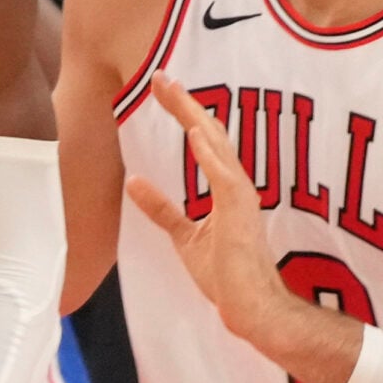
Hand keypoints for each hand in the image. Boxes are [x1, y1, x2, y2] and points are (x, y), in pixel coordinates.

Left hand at [124, 75, 294, 356]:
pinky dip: (208, 152)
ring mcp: (240, 193)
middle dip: (184, 104)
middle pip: (208, 133)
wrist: (248, 305)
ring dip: (192, 116)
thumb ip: (162, 207)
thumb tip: (133, 182)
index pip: (203, 141)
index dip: (184, 114)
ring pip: (214, 144)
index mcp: (227, 188)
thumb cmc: (224, 275)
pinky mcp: (240, 208)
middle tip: (160, 77)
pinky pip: (223, 173)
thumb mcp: (183, 235)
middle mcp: (236, 184)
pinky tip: (192, 130)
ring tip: (171, 90)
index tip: (163, 90)